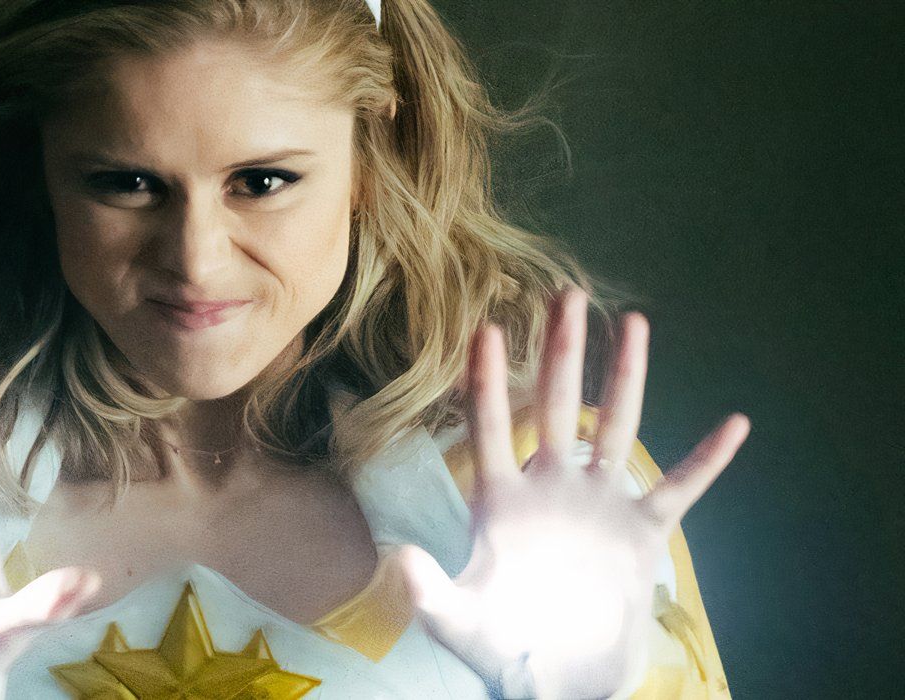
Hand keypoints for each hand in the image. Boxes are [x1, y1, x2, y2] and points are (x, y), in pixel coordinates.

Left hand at [398, 287, 749, 697]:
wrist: (555, 673)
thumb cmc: (500, 646)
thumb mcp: (460, 622)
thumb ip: (431, 594)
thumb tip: (401, 562)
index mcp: (501, 501)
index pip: (490, 427)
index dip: (485, 380)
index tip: (483, 327)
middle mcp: (550, 487)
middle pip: (554, 405)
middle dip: (559, 351)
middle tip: (564, 293)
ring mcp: (598, 503)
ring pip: (615, 426)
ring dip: (626, 376)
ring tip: (632, 321)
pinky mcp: (641, 531)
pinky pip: (681, 487)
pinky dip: (708, 461)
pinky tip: (734, 425)